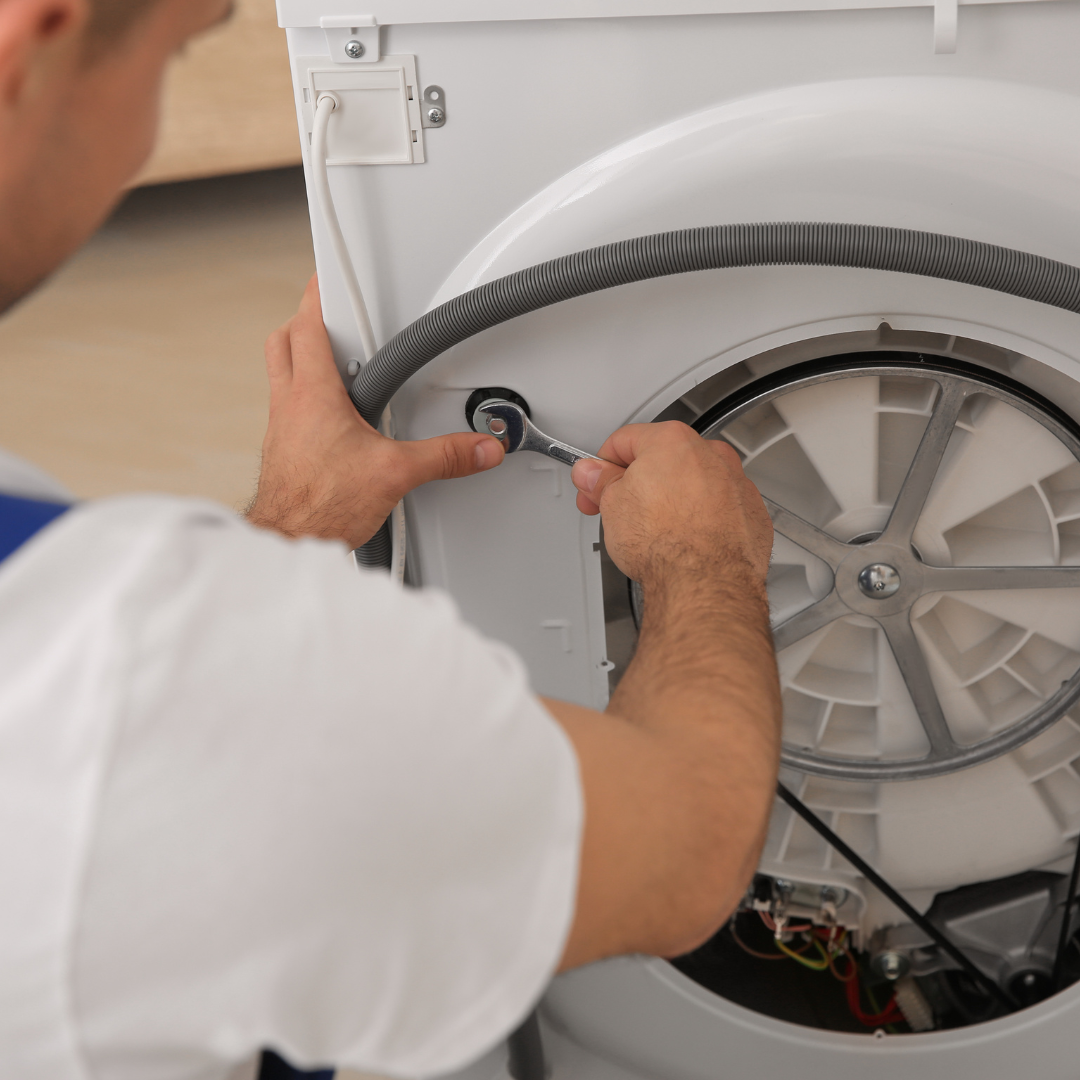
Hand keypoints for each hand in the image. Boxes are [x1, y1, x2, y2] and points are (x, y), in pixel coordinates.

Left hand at [247, 276, 503, 548]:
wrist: (288, 540)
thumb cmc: (318, 506)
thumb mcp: (395, 474)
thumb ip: (444, 457)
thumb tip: (478, 448)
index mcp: (312, 394)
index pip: (308, 325)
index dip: (318, 294)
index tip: (328, 277)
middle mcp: (289, 405)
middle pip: (284, 341)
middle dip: (306, 322)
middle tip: (330, 316)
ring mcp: (281, 428)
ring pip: (281, 373)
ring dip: (302, 359)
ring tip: (337, 363)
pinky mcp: (283, 451)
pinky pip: (289, 410)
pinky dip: (307, 401)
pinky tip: (334, 422)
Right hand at [571, 422, 771, 591]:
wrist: (706, 582)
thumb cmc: (667, 543)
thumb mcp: (612, 507)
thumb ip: (602, 482)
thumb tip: (593, 474)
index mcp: (672, 442)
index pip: (625, 441)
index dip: (602, 467)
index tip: (596, 485)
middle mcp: (710, 455)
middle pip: (663, 460)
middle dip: (639, 484)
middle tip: (620, 510)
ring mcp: (735, 483)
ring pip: (694, 484)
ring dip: (673, 501)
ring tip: (655, 533)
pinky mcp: (751, 513)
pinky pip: (720, 508)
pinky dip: (703, 520)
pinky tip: (685, 541)